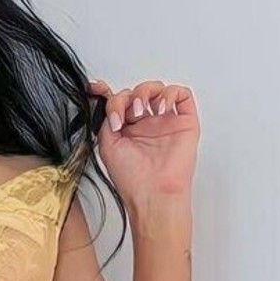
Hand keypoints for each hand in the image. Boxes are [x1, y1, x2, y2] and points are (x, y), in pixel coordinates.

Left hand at [87, 78, 199, 208]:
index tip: (95, 87)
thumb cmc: (132, 178)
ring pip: (157, 89)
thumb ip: (106, 119)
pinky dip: (169, 94)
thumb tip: (107, 101)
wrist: (152, 193)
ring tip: (140, 111)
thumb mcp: (107, 144)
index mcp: (127, 130)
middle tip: (123, 116)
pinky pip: (181, 95)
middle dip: (125, 97)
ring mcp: (165, 122)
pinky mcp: (184, 122)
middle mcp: (145, 124)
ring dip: (144, 92)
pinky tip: (160, 108)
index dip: (107, 91)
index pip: (119, 102)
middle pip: (135, 92)